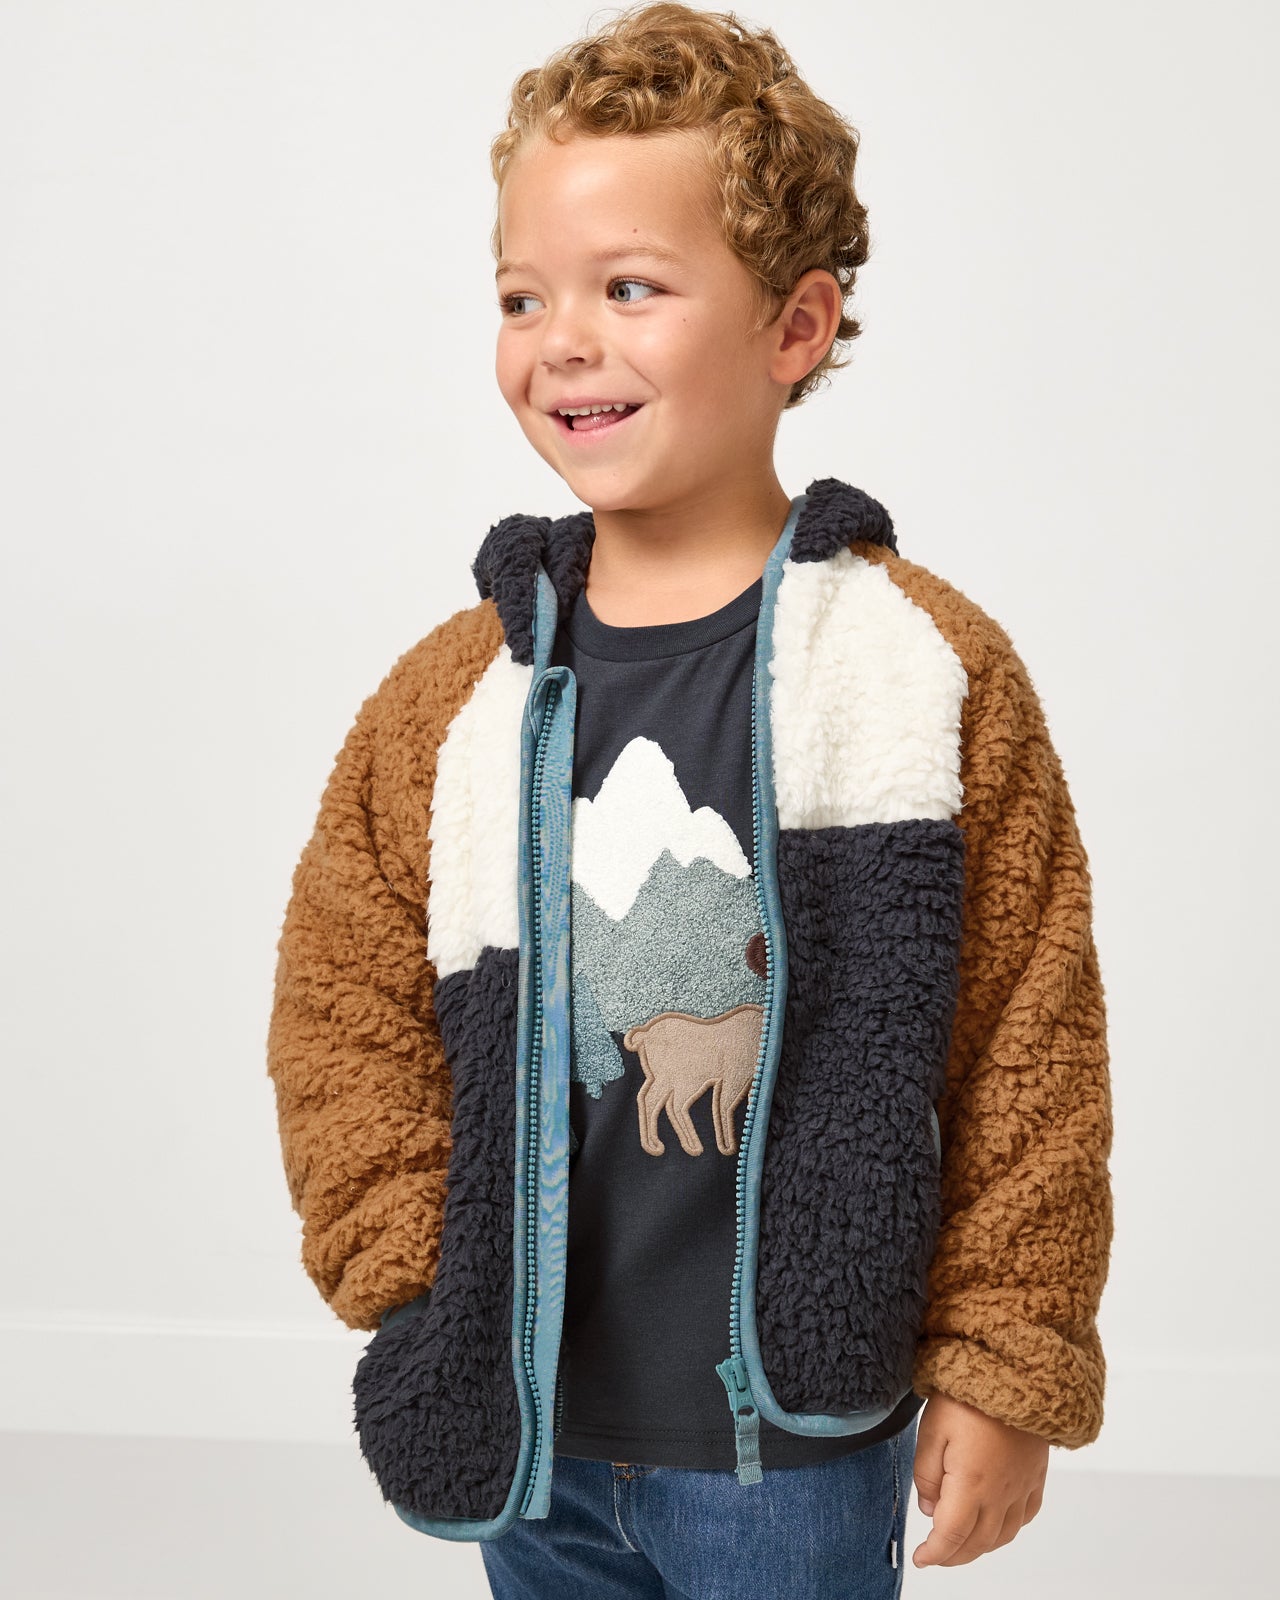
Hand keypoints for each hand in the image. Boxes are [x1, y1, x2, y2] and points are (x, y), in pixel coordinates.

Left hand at [910, 1393, 1048, 1566]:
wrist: (1014, 1368)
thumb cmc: (967, 1393)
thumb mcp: (931, 1429)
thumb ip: (927, 1475)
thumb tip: (930, 1510)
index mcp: (972, 1484)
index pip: (951, 1535)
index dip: (934, 1554)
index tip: (920, 1558)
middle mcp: (1001, 1492)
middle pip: (978, 1542)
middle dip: (954, 1555)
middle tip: (936, 1555)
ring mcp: (1022, 1484)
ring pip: (1004, 1534)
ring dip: (981, 1547)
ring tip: (961, 1544)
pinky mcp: (1036, 1472)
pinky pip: (1026, 1514)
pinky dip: (1009, 1529)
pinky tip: (997, 1523)